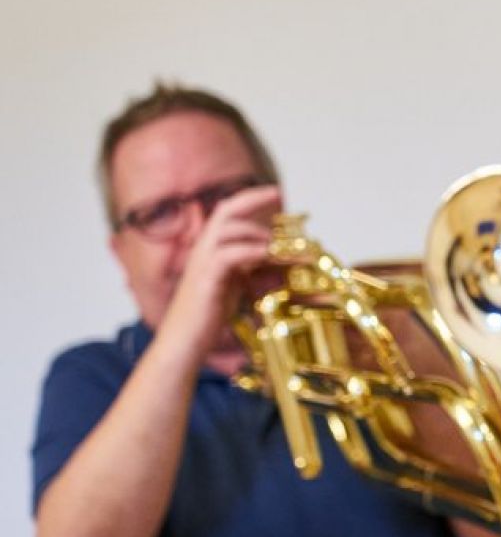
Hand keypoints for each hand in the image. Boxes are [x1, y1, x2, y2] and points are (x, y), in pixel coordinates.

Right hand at [156, 185, 283, 358]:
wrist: (183, 343)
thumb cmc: (208, 316)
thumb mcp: (235, 285)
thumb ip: (250, 267)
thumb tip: (280, 258)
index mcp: (210, 249)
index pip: (228, 212)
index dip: (251, 199)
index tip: (277, 193)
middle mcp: (203, 251)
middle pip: (225, 211)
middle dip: (253, 199)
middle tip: (279, 195)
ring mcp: (201, 265)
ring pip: (227, 230)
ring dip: (257, 231)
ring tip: (278, 242)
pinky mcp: (204, 282)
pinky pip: (226, 256)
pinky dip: (250, 251)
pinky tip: (266, 255)